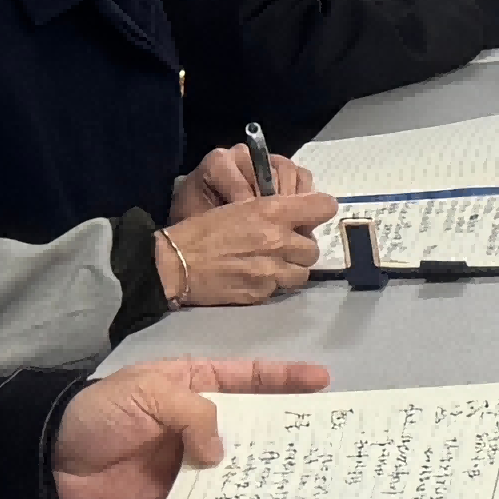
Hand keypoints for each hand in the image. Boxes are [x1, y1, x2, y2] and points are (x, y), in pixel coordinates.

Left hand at [50, 353, 330, 498]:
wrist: (51, 462)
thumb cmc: (100, 414)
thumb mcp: (148, 394)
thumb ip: (192, 414)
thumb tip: (223, 453)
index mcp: (196, 388)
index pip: (250, 379)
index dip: (286, 380)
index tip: (323, 383)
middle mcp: (201, 427)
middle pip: (255, 430)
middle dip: (289, 438)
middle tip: (329, 448)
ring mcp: (192, 467)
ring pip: (240, 472)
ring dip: (268, 481)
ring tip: (308, 491)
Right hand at [150, 186, 339, 308]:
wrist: (175, 264)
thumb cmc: (203, 231)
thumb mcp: (239, 206)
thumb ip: (274, 210)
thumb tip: (299, 215)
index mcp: (272, 211)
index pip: (324, 207)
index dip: (319, 211)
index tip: (310, 216)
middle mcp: (278, 240)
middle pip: (313, 248)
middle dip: (299, 247)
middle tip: (280, 246)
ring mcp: (272, 270)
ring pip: (302, 273)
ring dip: (290, 269)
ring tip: (268, 264)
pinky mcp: (262, 293)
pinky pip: (281, 289)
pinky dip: (272, 285)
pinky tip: (253, 277)